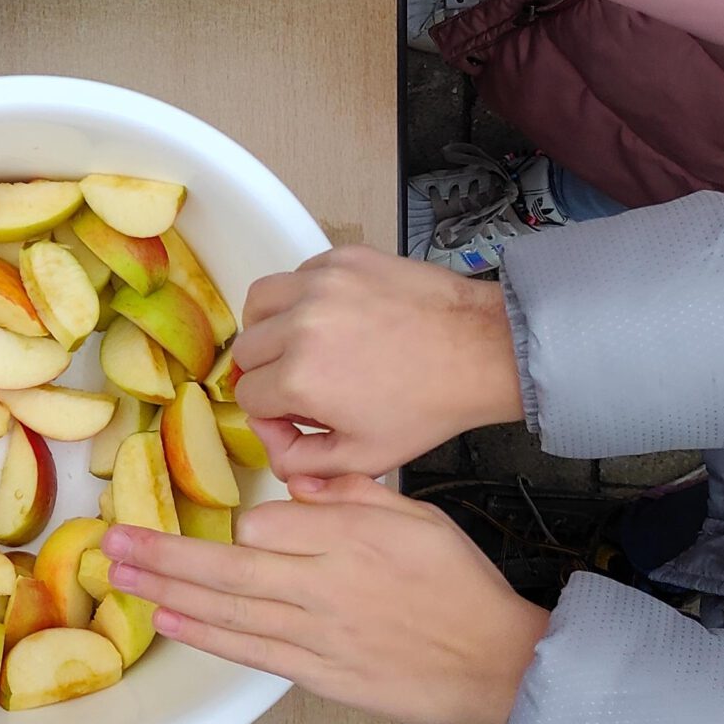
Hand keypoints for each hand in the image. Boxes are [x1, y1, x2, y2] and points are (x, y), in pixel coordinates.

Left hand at [107, 475, 551, 723]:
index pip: (273, 522)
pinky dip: (206, 637)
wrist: (494, 663)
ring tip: (121, 577)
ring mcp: (320, 636)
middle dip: (165, 554)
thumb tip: (299, 475)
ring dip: (168, 593)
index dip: (244, 522)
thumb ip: (353, 491)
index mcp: (353, 540)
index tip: (222, 520)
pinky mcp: (319, 675)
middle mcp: (327, 588)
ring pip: (230, 611)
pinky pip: (252, 652)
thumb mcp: (415, 515)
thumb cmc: (457, 584)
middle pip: (232, 568)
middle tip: (113, 542)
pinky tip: (167, 620)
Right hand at [235, 246, 523, 476]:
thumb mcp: (364, 458)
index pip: (247, 395)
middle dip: (266, 370)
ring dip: (268, 325)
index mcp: (300, 378)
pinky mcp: (340, 259)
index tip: (296, 413)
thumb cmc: (429, 403)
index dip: (270, 411)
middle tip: (301, 381)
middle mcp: (300, 324)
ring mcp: (319, 284)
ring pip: (258, 302)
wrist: (479, 352)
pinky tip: (332, 317)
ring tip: (298, 342)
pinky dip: (302, 295)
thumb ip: (300, 463)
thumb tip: (270, 444)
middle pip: (245, 349)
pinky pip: (296, 274)